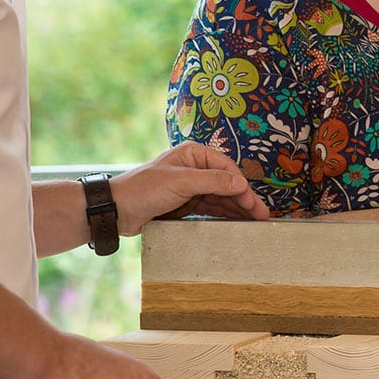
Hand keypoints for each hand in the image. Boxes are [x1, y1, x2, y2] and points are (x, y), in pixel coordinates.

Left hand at [111, 141, 272, 233]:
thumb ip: (213, 182)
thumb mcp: (181, 182)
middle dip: (244, 200)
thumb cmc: (144, 189)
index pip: (227, 169)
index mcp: (194, 154)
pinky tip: (236, 223)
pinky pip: (210, 209)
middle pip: (226, 184)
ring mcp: (190, 187)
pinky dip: (223, 215)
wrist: (117, 210)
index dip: (242, 186)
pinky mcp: (185, 203)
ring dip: (236, 209)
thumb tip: (241, 183)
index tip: (254, 203)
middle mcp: (194, 168)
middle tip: (261, 216)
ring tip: (253, 223)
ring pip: (220, 198)